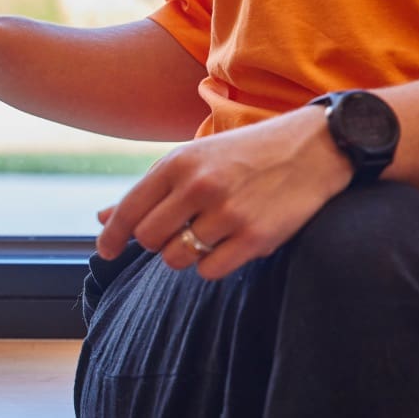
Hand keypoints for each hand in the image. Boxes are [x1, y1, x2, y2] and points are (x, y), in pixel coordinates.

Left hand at [96, 106, 353, 278]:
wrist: (317, 146)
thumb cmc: (244, 155)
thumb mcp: (194, 159)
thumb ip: (148, 190)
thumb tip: (101, 219)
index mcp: (179, 163)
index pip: (128, 210)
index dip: (111, 237)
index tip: (106, 251)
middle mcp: (200, 186)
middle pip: (148, 239)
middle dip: (155, 242)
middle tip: (175, 232)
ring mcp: (229, 213)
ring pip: (176, 259)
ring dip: (184, 254)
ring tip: (205, 234)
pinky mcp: (256, 237)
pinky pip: (209, 271)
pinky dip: (212, 264)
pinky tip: (228, 244)